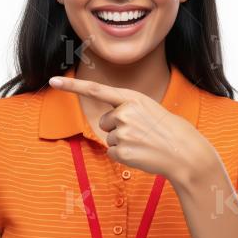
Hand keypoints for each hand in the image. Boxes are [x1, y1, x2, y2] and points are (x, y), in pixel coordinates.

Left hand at [48, 75, 218, 183]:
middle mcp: (124, 112)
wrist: (184, 152)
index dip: (72, 86)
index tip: (52, 81)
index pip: (96, 90)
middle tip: (141, 133)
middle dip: (117, 129)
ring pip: (109, 139)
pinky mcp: (121, 151)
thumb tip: (107, 122)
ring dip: (123, 143)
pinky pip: (113, 154)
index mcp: (131, 98)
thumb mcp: (148, 109)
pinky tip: (141, 154)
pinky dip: (124, 157)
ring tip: (144, 143)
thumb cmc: (166, 130)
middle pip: (104, 122)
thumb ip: (126, 108)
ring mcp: (122, 132)